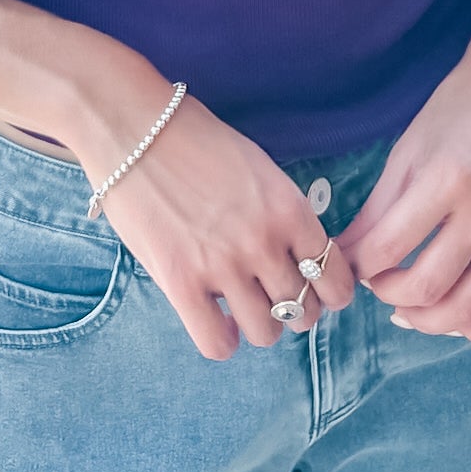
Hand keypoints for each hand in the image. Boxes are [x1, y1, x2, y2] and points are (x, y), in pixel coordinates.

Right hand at [70, 77, 355, 361]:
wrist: (135, 127)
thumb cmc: (195, 138)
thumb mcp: (258, 167)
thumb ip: (281, 213)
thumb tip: (296, 255)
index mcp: (289, 208)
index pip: (335, 277)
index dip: (329, 291)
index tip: (317, 289)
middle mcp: (264, 242)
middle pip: (304, 311)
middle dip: (295, 310)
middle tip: (274, 295)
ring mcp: (223, 266)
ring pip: (267, 333)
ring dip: (259, 325)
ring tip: (242, 305)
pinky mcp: (181, 283)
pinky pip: (217, 344)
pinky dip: (222, 338)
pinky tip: (215, 316)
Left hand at [337, 35, 470, 341]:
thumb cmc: (460, 111)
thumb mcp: (409, 150)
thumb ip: (377, 209)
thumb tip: (344, 255)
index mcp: (448, 176)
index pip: (389, 248)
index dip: (360, 266)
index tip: (353, 263)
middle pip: (427, 286)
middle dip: (388, 295)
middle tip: (378, 284)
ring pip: (470, 309)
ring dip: (429, 320)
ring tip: (410, 307)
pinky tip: (456, 316)